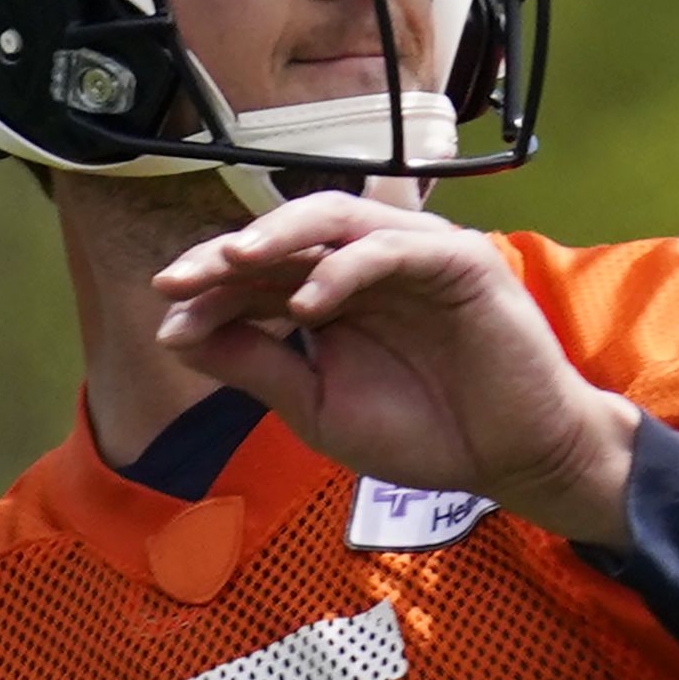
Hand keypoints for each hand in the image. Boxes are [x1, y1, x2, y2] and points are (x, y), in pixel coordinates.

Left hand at [152, 195, 638, 546]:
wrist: (510, 460)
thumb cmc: (424, 433)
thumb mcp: (317, 407)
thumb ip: (254, 366)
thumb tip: (176, 335)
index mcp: (334, 293)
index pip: (261, 273)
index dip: (212, 290)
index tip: (167, 317)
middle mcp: (369, 263)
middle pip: (287, 236)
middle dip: (228, 255)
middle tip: (178, 278)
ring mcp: (415, 254)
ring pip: (337, 218)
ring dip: (279, 236)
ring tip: (232, 263)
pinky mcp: (459, 261)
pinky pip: (393, 248)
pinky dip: (346, 269)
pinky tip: (308, 307)